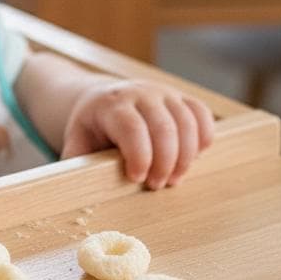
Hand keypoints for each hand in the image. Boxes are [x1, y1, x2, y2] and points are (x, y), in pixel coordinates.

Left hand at [60, 79, 214, 189]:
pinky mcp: (181, 98)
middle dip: (165, 162)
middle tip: (157, 186)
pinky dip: (203, 138)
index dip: (139, 156)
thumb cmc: (91, 129)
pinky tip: (192, 157)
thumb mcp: (76, 142)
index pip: (131, 127)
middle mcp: (139, 93)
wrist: (100, 98)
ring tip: (173, 178)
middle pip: (164, 127)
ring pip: (187, 122)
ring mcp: (163, 93)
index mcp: (110, 104)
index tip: (137, 178)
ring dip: (186, 157)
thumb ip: (77, 163)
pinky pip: (201, 114)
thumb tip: (78, 186)